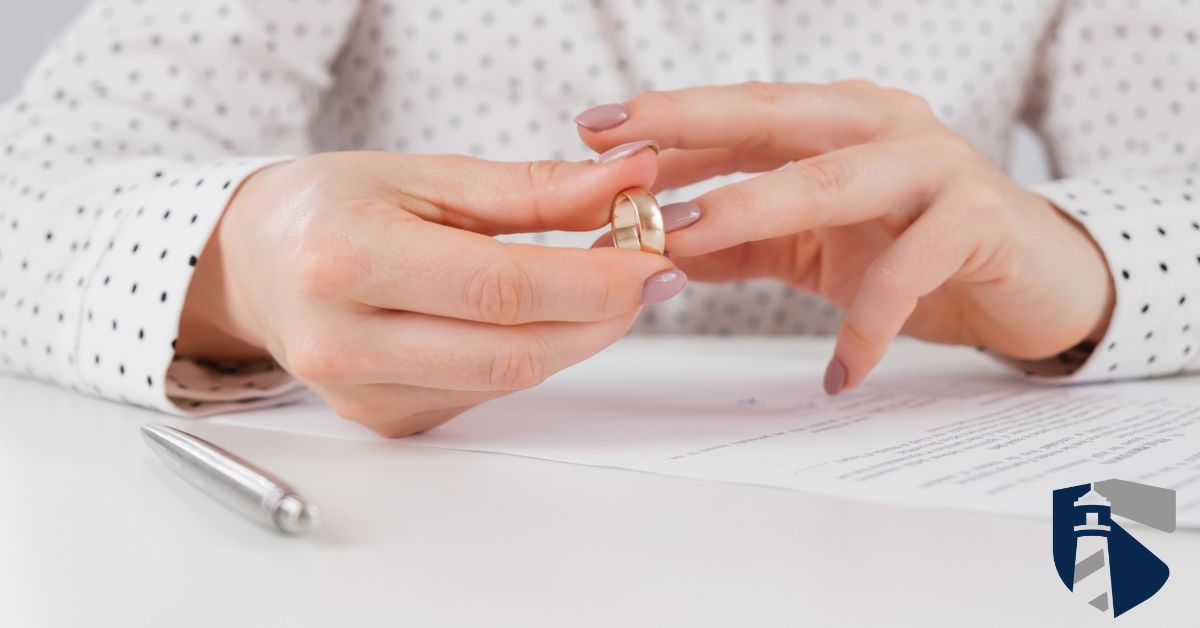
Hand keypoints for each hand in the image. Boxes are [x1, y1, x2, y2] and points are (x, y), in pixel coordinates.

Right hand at [177, 149, 682, 435]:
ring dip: (574, 335)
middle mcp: (344, 341)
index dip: (592, 281)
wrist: (254, 263)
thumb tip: (630, 182)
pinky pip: (484, 392)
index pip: (499, 289)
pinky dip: (527, 353)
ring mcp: (361, 394)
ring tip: (598, 283)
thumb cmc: (333, 207)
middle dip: (600, 318)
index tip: (652, 260)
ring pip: (507, 378)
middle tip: (646, 277)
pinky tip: (532, 316)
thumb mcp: (426, 177)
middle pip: (513, 352)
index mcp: (346, 259)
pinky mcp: (384, 422)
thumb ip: (534, 190)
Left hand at [577, 81, 1114, 392]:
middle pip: (774, 116)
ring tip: (679, 242)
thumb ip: (742, 241)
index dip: (667, 125)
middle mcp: (882, 125)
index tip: (591, 135)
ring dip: (749, 209)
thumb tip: (653, 250)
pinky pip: (907, 272)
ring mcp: (935, 164)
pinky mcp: (980, 219)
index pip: (740, 116)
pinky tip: (839, 375)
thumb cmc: (917, 252)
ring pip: (830, 179)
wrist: (1034, 281)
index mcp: (838, 122)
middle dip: (687, 128)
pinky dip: (866, 326)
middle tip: (613, 149)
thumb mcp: (815, 245)